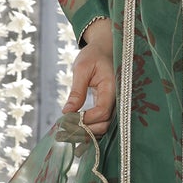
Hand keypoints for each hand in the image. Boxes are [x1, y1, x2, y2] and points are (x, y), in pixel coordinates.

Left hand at [64, 18, 114, 136]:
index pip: (102, 111)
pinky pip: (102, 122)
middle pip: (105, 123)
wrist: (104, 50)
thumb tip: (67, 112)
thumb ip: (76, 91)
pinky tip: (77, 132)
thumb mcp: (81, 68)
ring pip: (105, 126)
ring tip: (68, 132)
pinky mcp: (109, 106)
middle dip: (86, 129)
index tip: (69, 119)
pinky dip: (90, 128)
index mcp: (112, 87)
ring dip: (88, 132)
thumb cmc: (93, 55)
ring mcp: (115, 104)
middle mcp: (117, 99)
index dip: (86, 118)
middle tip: (65, 130)